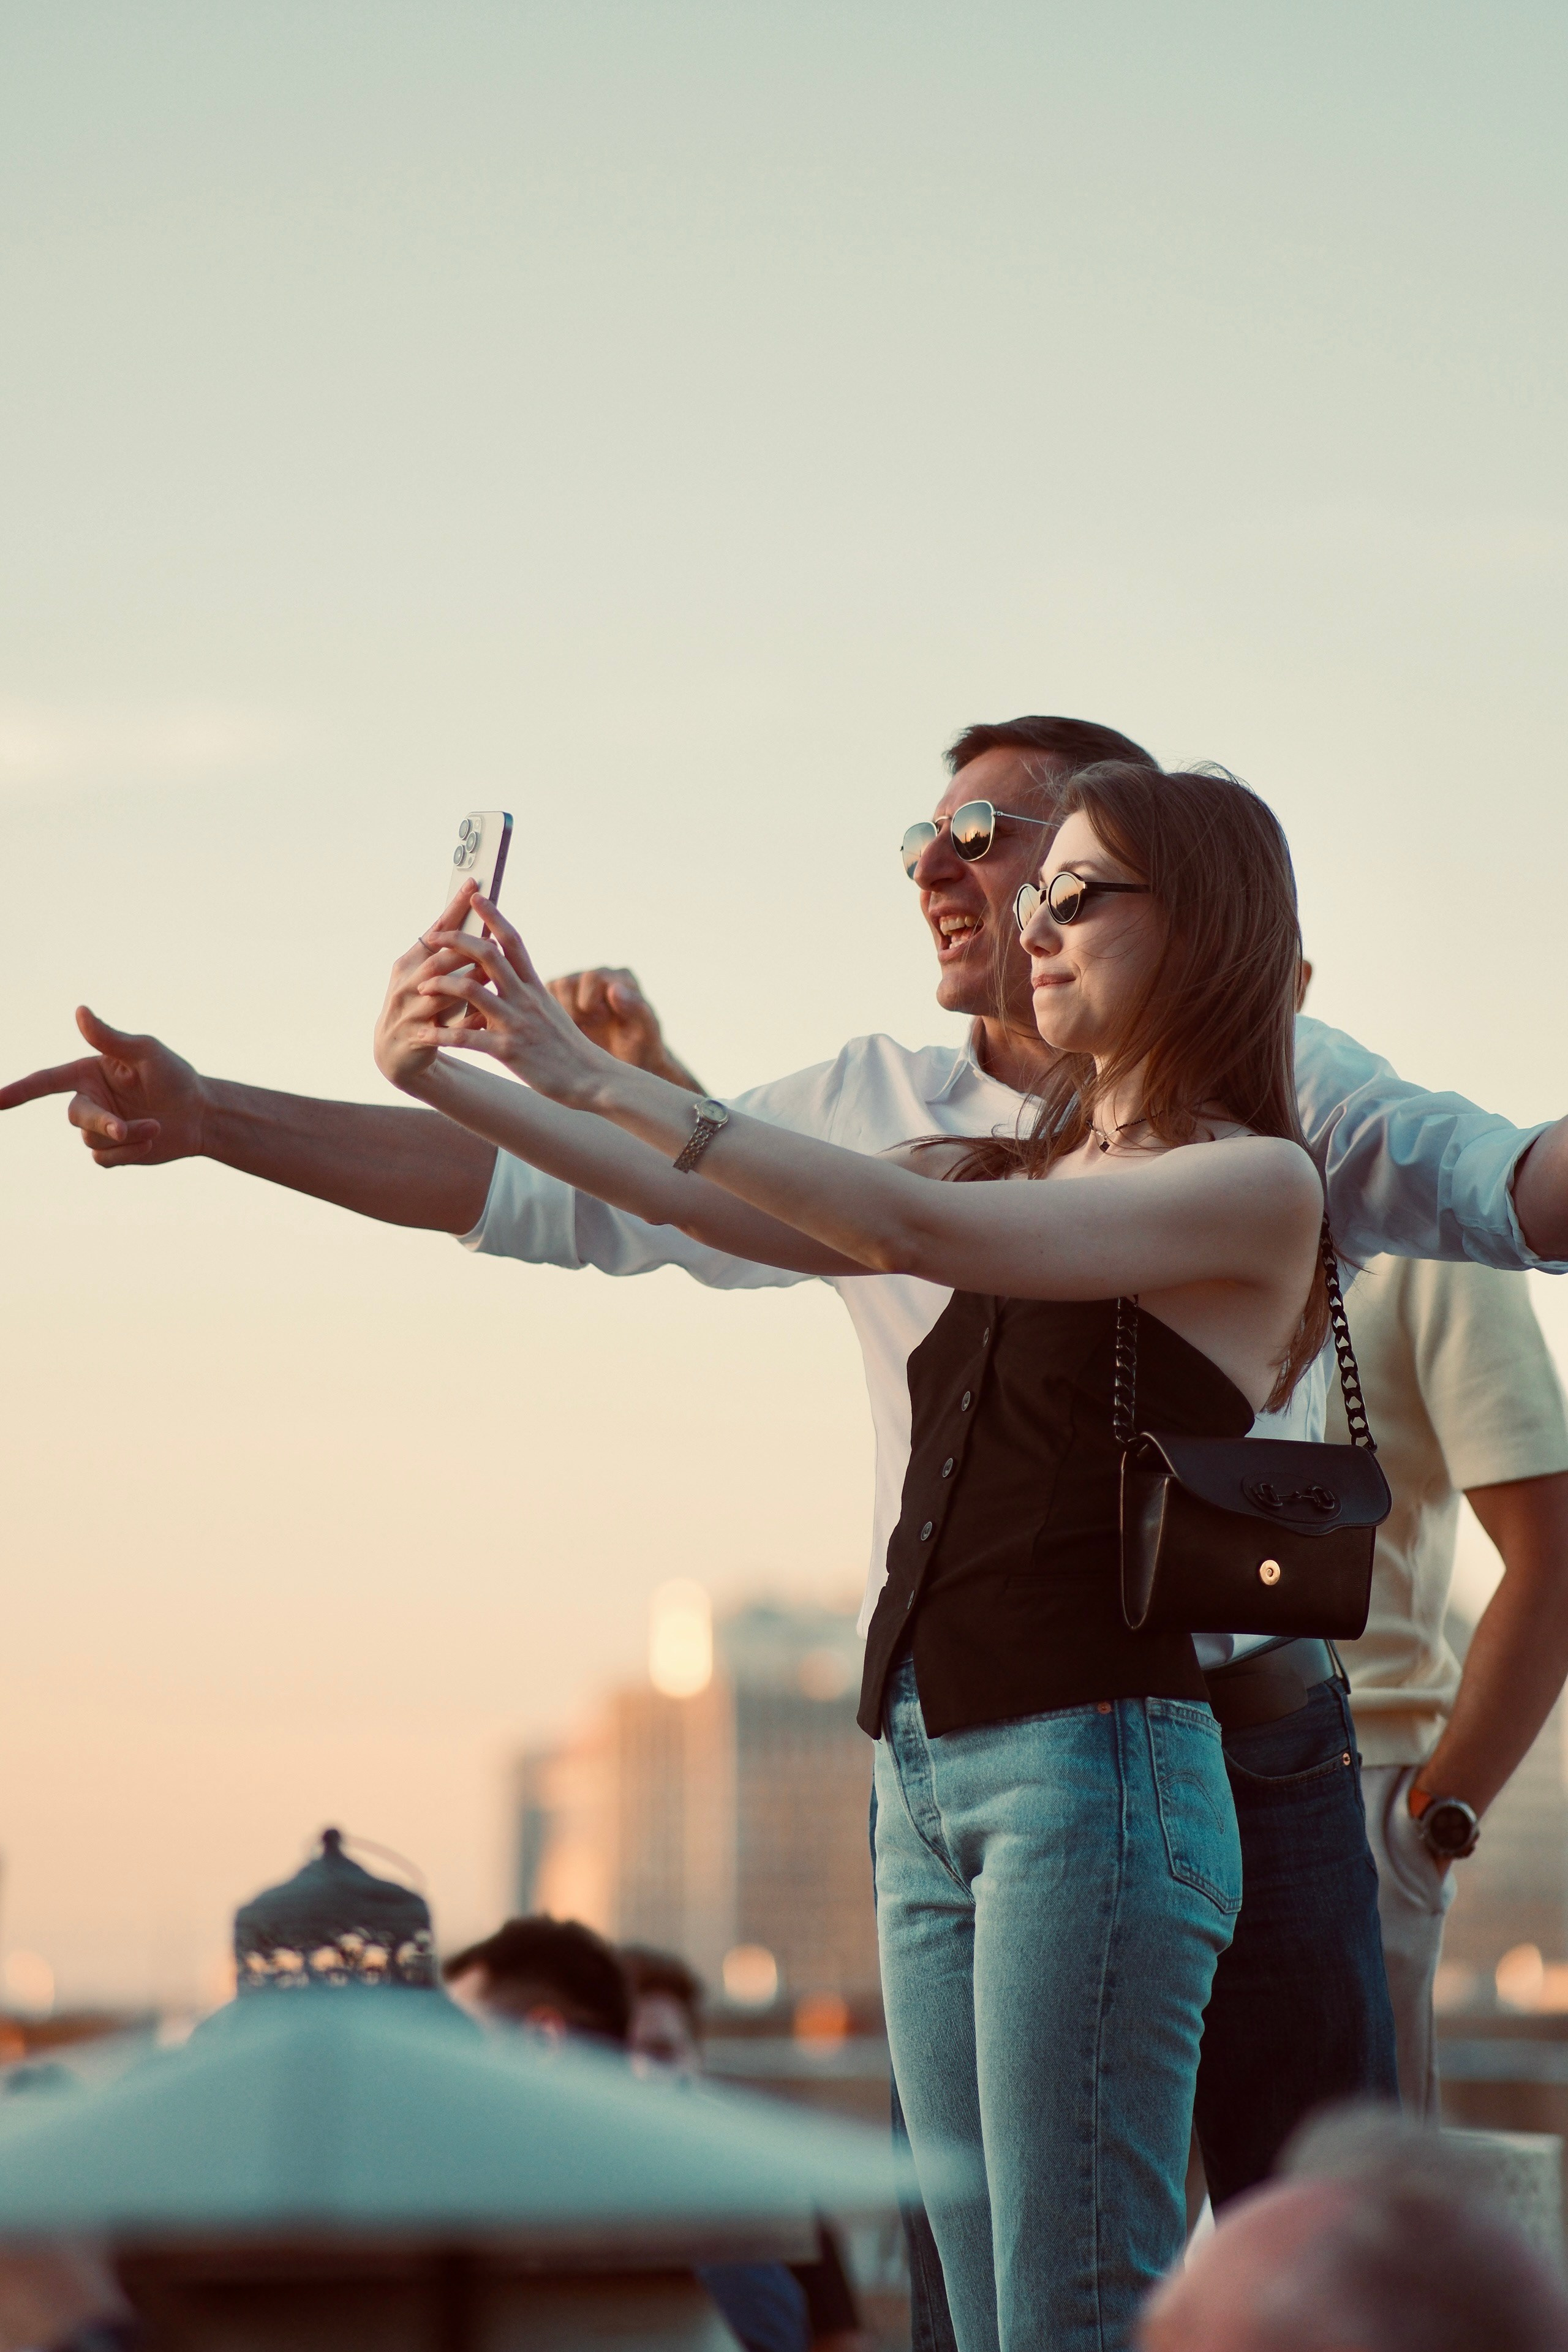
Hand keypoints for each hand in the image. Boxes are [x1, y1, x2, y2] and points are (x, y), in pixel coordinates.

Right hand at [0, 1006, 207, 1165]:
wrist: (200, 1113)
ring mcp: (99, 1128)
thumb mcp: (146, 1051)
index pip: (45, 1081)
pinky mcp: (113, 1151)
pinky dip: (128, 1151)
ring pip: (93, 1141)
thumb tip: (80, 1011)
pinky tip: (151, 1138)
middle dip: (101, 1123)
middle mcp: (90, 1100)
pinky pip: (105, 1158)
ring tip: (156, 1125)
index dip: (18, 1091)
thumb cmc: (174, 1075)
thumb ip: (110, 1037)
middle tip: (124, 1128)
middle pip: (75, 1116)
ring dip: (126, 1136)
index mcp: (89, 1073)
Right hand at [374, 879, 494, 1090]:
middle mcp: (405, 983)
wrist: (393, 1051)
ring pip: (440, 994)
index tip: (473, 884)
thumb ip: (451, 953)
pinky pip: (445, 1030)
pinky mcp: (415, 1037)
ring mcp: (408, 1011)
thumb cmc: (419, 1005)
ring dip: (466, 983)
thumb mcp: (429, 977)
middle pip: (436, 961)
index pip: (435, 931)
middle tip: (491, 935)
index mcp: (409, 962)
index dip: (454, 909)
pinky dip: (466, 1024)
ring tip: (490, 973)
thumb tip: (483, 923)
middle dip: (462, 947)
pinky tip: (485, 1019)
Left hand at [412, 894, 615, 1107]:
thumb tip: (514, 976)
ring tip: (421, 987)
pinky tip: (423, 1035)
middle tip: (432, 937)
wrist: (591, 1077)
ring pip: (473, 991)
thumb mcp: (550, 1011)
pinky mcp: (509, 1051)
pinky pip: (469, 1039)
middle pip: (488, 956)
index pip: (513, 942)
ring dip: (442, 986)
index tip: (477, 898)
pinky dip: (443, 1035)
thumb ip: (529, 993)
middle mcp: (525, 998)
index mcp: (535, 986)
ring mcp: (517, 1023)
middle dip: (456, 942)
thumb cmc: (568, 1048)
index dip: (494, 917)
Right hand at [546, 966, 702, 1089]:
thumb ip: (636, 1008)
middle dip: (573, 1010)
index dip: (590, 1002)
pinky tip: (564, 1034)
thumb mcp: (645, 1032)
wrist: (627, 1070)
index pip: (591, 978)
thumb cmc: (641, 1049)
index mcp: (621, 978)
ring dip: (559, 1014)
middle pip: (566, 983)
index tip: (600, 1021)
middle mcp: (598, 978)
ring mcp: (578, 989)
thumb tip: (613, 990)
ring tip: (577, 1033)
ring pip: (551, 991)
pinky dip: (548, 1018)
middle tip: (586, 1029)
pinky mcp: (562, 1002)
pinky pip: (542, 1001)